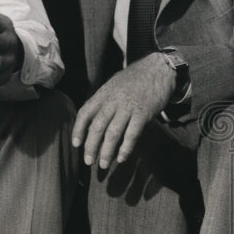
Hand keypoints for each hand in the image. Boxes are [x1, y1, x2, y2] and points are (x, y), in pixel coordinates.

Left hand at [72, 53, 174, 168]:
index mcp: (103, 94)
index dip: (78, 129)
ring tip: (103, 165)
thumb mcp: (113, 85)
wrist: (157, 69)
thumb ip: (103, 101)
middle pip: (97, 126)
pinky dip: (126, 148)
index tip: (75, 144)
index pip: (85, 113)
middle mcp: (112, 101)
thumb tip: (92, 119)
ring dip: (107, 151)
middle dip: (91, 146)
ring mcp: (128, 108)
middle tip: (88, 161)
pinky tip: (121, 158)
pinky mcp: (143, 114)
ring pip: (113, 133)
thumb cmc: (134, 80)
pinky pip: (132, 134)